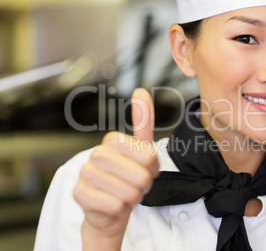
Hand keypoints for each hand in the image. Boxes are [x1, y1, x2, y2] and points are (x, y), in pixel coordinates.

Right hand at [73, 88, 158, 249]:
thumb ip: (143, 121)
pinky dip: (120, 209)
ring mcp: (85, 174)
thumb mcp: (142, 150)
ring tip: (123, 193)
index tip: (143, 169)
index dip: (152, 169)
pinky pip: (115, 206)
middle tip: (133, 184)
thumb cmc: (128, 176)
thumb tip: (141, 91)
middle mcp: (96, 153)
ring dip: (132, 198)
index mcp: (112, 140)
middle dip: (142, 186)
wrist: (110, 206)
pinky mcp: (79, 194)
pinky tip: (113, 204)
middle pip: (141, 176)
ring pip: (129, 193)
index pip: (149, 157)